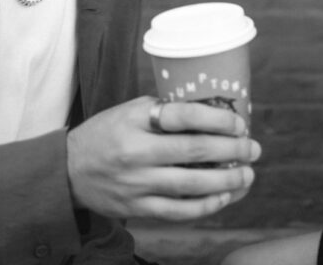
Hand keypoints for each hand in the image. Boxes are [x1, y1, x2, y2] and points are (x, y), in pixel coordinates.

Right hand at [67, 96, 260, 220]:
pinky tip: (223, 197)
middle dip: (231, 151)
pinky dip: (205, 206)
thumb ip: (166, 112)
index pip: (183, 115)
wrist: (69, 170)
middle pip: (193, 151)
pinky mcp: (136, 208)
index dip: (217, 119)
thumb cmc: (108, 132)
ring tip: (247, 176)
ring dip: (225, 181)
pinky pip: (177, 211)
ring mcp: (136, 184)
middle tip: (253, 149)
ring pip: (190, 186)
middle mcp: (136, 151)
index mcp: (136, 119)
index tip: (239, 124)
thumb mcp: (131, 110)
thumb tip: (213, 112)